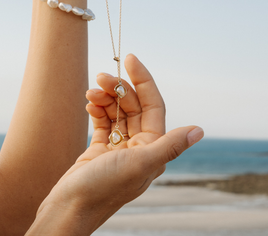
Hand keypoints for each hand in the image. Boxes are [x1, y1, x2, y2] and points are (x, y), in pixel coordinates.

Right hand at [27, 55, 203, 234]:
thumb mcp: (139, 164)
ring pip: (116, 111)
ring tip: (91, 91)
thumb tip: (199, 130)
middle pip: (132, 105)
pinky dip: (97, 109)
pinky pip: (102, 121)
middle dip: (118, 88)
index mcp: (152, 148)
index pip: (153, 105)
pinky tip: (89, 103)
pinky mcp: (100, 148)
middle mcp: (138, 146)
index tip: (130, 59)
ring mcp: (118, 147)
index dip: (143, 80)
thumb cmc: (103, 189)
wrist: (69, 208)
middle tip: (101, 76)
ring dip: (105, 97)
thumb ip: (169, 146)